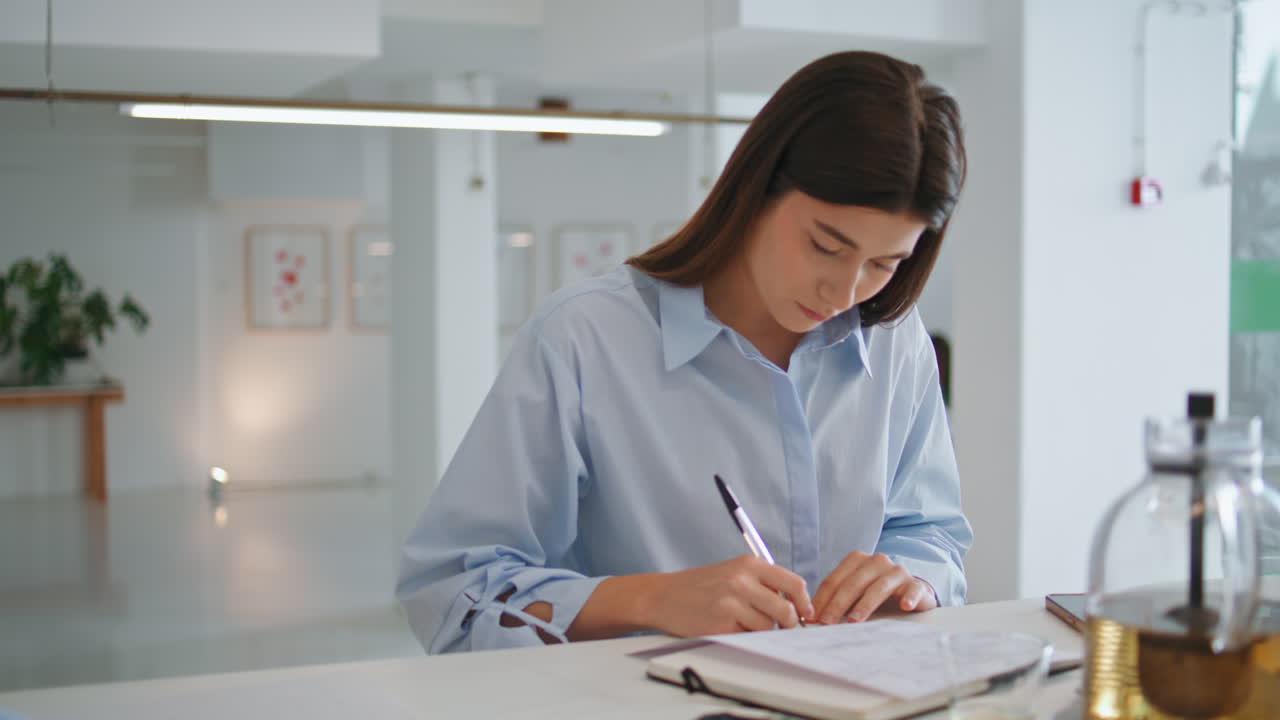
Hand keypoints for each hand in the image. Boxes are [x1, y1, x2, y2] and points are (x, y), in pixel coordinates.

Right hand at [646, 555, 813, 636]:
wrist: (663, 596)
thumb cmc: (701, 586)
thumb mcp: (734, 572)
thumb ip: (763, 583)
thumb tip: (797, 606)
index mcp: (749, 564)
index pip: (793, 584)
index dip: (803, 603)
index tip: (804, 614)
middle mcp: (741, 580)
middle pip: (785, 611)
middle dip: (787, 624)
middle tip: (780, 628)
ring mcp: (731, 603)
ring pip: (768, 628)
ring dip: (761, 632)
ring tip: (743, 624)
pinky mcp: (720, 625)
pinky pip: (748, 638)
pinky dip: (743, 638)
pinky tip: (728, 628)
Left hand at [811, 552, 935, 623]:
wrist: (911, 592)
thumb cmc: (875, 595)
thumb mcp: (854, 594)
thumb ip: (835, 601)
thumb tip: (810, 619)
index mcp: (857, 560)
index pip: (834, 581)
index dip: (821, 600)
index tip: (812, 619)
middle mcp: (876, 561)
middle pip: (852, 584)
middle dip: (837, 605)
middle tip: (827, 624)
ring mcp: (897, 571)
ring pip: (878, 587)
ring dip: (865, 605)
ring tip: (855, 622)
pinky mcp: (915, 584)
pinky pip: (912, 589)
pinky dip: (909, 597)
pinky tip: (905, 606)